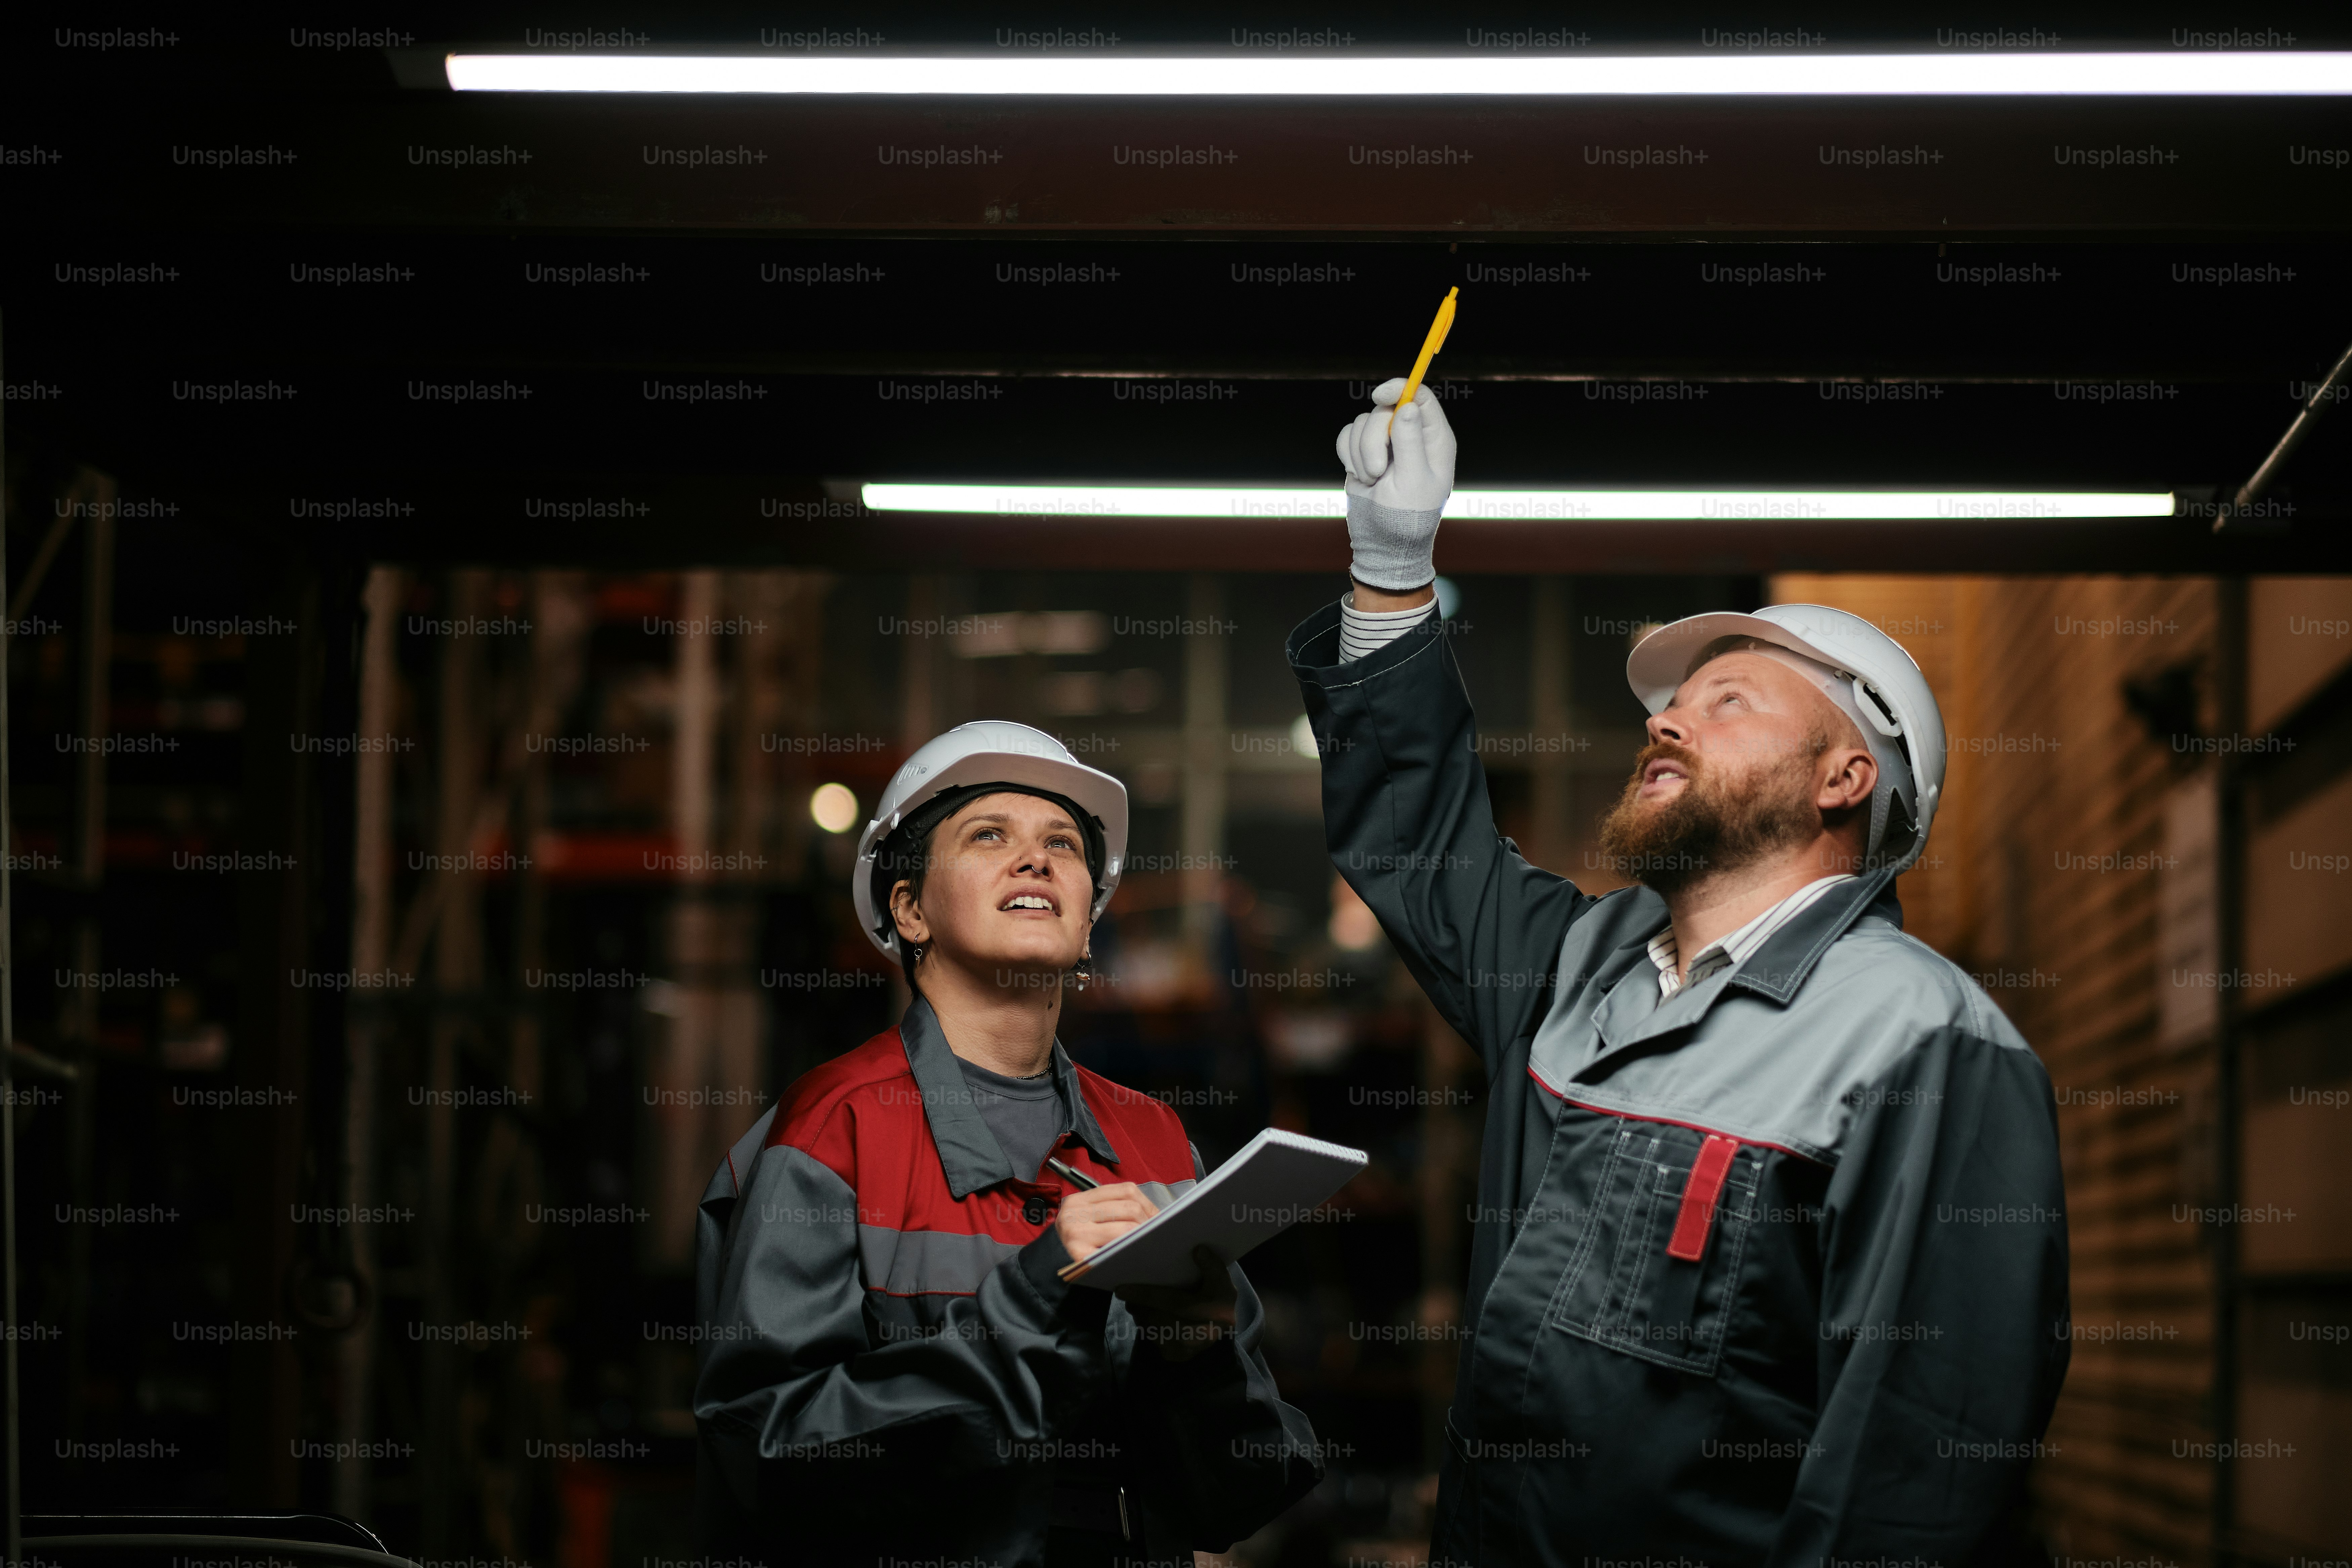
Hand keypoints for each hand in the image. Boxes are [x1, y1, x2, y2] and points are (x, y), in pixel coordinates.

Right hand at [1055, 1182, 1159, 1264]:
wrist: (1051, 1263)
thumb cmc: (1078, 1240)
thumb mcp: (1088, 1217)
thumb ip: (1114, 1209)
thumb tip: (1155, 1216)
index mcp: (1081, 1199)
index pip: (1126, 1190)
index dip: (1147, 1204)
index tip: (1155, 1218)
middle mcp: (1076, 1212)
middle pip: (1129, 1208)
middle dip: (1147, 1222)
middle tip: (1154, 1235)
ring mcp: (1077, 1233)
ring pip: (1126, 1228)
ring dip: (1142, 1237)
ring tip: (1146, 1244)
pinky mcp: (1080, 1255)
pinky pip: (1116, 1250)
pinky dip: (1130, 1251)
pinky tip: (1134, 1255)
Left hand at [1117, 1245, 1238, 1362]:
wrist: (1221, 1330)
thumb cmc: (1219, 1301)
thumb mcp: (1222, 1282)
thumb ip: (1212, 1266)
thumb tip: (1198, 1250)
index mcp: (1210, 1313)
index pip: (1172, 1303)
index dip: (1145, 1295)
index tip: (1121, 1289)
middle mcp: (1196, 1336)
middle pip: (1155, 1318)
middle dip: (1139, 1305)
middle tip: (1128, 1294)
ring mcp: (1185, 1349)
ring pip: (1151, 1330)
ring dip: (1141, 1315)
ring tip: (1138, 1304)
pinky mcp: (1175, 1356)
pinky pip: (1152, 1340)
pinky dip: (1147, 1327)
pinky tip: (1149, 1317)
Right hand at [1335, 377, 1455, 590]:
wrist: (1382, 544)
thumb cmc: (1407, 519)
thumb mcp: (1412, 482)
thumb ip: (1410, 442)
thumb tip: (1406, 406)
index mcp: (1434, 439)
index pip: (1420, 397)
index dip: (1401, 388)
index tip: (1380, 396)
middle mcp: (1411, 436)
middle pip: (1385, 409)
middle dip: (1373, 440)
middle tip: (1378, 472)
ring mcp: (1386, 443)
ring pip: (1362, 422)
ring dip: (1360, 453)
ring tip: (1372, 480)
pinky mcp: (1362, 452)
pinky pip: (1346, 435)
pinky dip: (1347, 455)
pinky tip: (1359, 476)